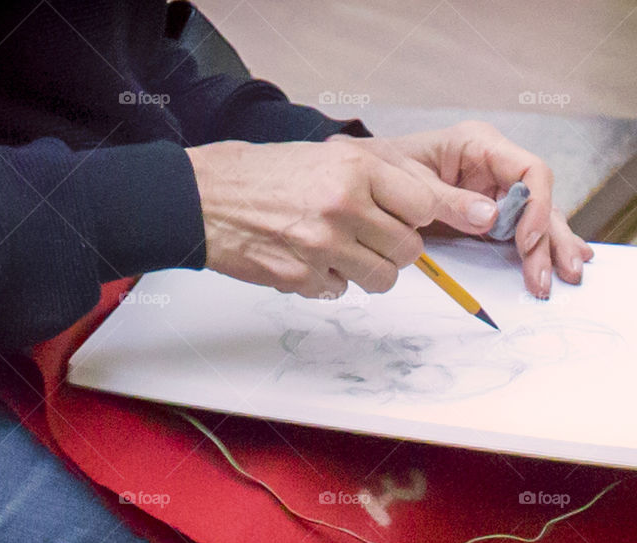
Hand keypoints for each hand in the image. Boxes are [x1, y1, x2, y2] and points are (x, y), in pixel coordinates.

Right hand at [188, 139, 494, 297]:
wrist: (203, 198)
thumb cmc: (265, 174)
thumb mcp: (327, 157)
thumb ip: (380, 179)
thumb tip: (433, 207)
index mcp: (354, 170)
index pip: (423, 206)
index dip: (416, 216)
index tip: (404, 218)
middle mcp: (343, 207)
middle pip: (409, 250)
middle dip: (394, 249)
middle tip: (369, 237)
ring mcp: (322, 247)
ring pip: (383, 279)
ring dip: (368, 271)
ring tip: (338, 250)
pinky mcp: (302, 278)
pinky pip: (341, 291)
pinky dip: (329, 281)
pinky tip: (305, 258)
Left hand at [330, 122, 593, 296]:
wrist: (359, 175)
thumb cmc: (382, 168)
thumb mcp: (410, 183)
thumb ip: (449, 201)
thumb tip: (491, 219)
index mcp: (480, 145)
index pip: (529, 170)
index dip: (536, 206)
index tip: (526, 241)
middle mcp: (496, 165)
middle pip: (538, 199)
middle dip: (551, 236)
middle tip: (557, 273)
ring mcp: (495, 190)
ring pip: (537, 216)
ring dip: (552, 247)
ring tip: (568, 276)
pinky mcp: (489, 213)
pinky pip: (521, 229)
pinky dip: (540, 247)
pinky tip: (562, 261)